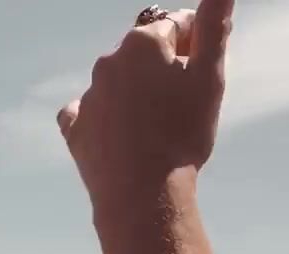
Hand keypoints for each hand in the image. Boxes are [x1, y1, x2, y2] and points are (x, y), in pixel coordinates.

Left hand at [57, 0, 235, 214]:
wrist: (143, 193)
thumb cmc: (182, 133)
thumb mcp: (209, 76)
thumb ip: (214, 27)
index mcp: (142, 42)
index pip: (176, 26)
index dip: (195, 46)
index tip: (203, 74)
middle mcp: (108, 61)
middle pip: (144, 54)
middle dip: (164, 69)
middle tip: (183, 105)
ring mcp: (88, 95)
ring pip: (119, 84)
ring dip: (136, 94)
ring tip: (156, 128)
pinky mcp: (74, 128)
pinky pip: (89, 113)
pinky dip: (105, 119)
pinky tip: (120, 136)